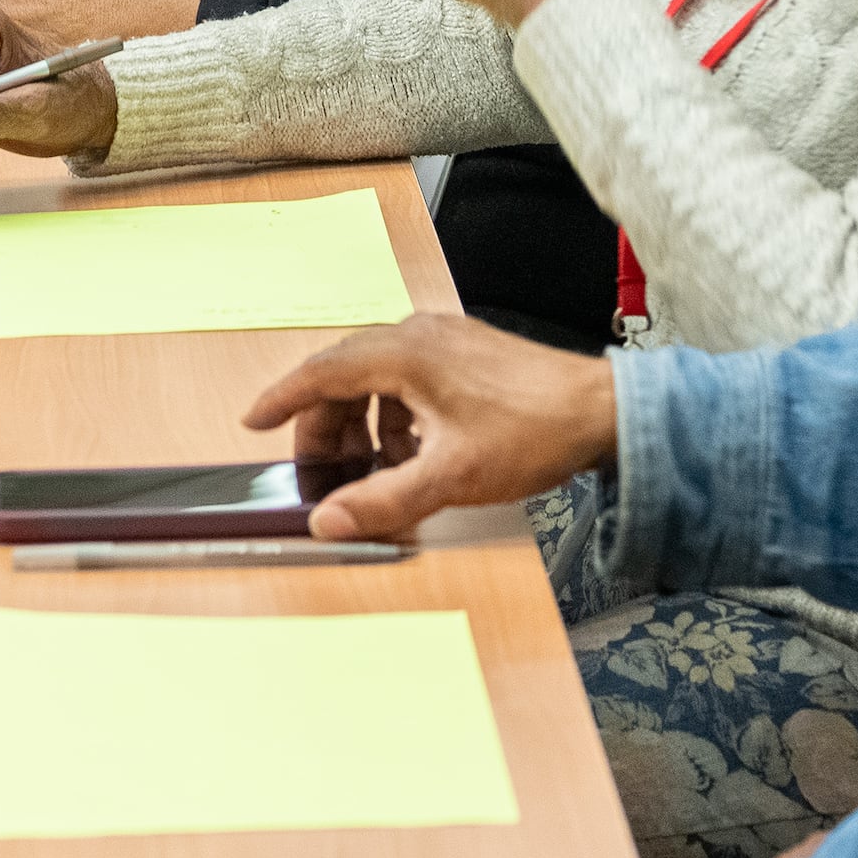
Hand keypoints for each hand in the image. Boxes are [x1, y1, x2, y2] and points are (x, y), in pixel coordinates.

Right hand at [240, 313, 622, 543]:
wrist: (603, 412)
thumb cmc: (535, 430)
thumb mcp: (450, 477)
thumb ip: (383, 501)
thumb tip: (329, 522)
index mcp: (405, 353)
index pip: (322, 371)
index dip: (282, 400)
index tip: (253, 421)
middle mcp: (420, 335)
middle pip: (346, 376)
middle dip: (326, 427)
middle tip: (320, 473)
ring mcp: (445, 341)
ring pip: (378, 379)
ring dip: (364, 425)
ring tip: (373, 472)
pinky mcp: (466, 354)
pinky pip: (409, 381)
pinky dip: (395, 417)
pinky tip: (412, 455)